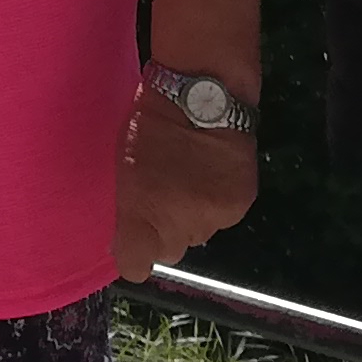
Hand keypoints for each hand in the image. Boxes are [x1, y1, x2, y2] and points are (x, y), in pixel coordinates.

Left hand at [114, 79, 260, 278]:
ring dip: (193, 216)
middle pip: (170, 250)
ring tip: (189, 179)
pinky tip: (211, 176)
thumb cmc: (150, 122)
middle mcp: (178, 225)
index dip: (133, 256)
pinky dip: (217, 202)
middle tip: (164, 196)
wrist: (203, 97)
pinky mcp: (239, 207)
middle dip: (165, 231)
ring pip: (198, 235)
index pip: (135, 264)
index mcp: (140, 212)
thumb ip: (127, 206)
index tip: (133, 243)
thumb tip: (127, 237)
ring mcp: (211, 217)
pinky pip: (223, 218)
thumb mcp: (122, 162)